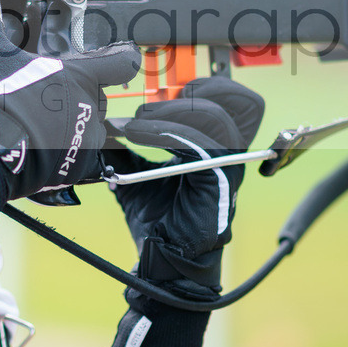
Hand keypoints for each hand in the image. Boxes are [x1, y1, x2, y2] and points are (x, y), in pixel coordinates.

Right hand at [0, 0, 139, 200]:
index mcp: (80, 77)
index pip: (123, 62)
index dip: (122, 56)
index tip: (119, 55)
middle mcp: (90, 108)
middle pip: (100, 96)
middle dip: (79, 93)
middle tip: (50, 93)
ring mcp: (85, 141)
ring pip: (89, 127)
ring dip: (72, 123)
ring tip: (42, 121)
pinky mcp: (74, 168)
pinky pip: (78, 157)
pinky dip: (63, 151)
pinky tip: (38, 144)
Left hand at [105, 77, 263, 346]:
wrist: (161, 261)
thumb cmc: (156, 221)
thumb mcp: (136, 173)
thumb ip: (128, 147)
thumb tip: (103, 122)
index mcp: (217, 147)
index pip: (236, 101)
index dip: (209, 85)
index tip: (167, 92)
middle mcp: (229, 154)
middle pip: (244, 103)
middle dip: (204, 90)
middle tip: (162, 101)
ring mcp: (226, 168)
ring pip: (214, 118)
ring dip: (170, 112)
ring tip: (136, 122)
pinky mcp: (216, 183)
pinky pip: (198, 144)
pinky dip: (162, 131)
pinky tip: (133, 134)